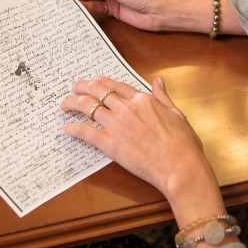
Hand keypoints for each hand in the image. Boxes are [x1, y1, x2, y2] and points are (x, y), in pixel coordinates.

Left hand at [61, 75, 206, 197]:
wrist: (180, 166)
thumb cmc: (183, 143)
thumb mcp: (176, 113)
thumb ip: (163, 96)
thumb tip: (158, 81)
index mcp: (143, 100)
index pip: (116, 85)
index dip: (101, 81)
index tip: (93, 82)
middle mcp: (127, 109)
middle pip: (98, 91)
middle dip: (82, 87)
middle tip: (74, 88)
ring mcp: (117, 126)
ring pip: (88, 107)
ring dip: (73, 103)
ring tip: (64, 104)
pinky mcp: (110, 145)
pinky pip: (86, 132)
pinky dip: (74, 128)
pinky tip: (67, 128)